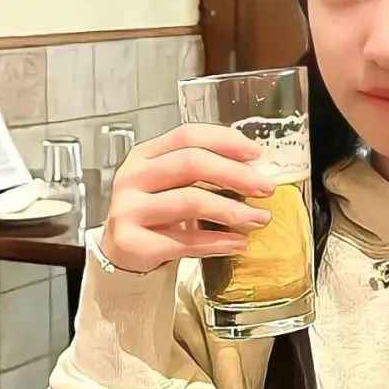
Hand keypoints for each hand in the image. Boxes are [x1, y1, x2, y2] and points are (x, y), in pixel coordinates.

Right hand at [100, 124, 275, 273]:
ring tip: (258, 219)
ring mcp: (127, 209)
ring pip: (190, 201)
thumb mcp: (172, 185)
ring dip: (232, 211)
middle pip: (191, 163)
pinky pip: (183, 241)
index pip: (187, 135)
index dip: (224, 141)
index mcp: (145, 154)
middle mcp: (133, 177)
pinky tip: (238, 243)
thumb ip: (203, 172)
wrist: (124, 252)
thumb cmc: (156, 213)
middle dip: (235, 174)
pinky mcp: (130, 242)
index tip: (256, 153)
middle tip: (265, 188)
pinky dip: (216, 242)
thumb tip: (256, 170)